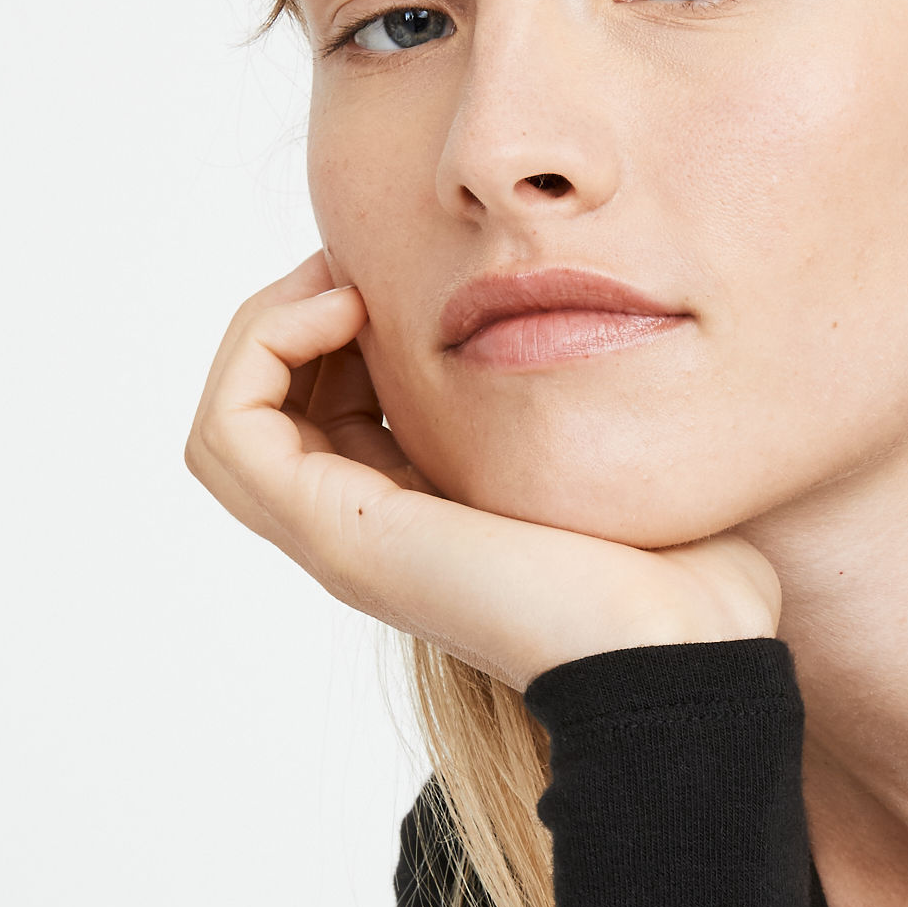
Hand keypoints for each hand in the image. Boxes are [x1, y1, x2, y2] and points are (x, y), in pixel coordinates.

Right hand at [185, 253, 779, 690]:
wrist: (677, 641)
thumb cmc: (678, 564)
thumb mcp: (608, 455)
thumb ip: (576, 402)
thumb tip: (597, 319)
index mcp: (428, 519)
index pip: (336, 409)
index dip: (351, 325)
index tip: (411, 272)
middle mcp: (371, 534)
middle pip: (275, 412)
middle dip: (299, 314)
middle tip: (365, 266)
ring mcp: (342, 539)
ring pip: (233, 420)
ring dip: (270, 327)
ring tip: (349, 286)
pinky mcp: (336, 532)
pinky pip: (230, 427)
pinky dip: (265, 348)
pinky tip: (348, 311)